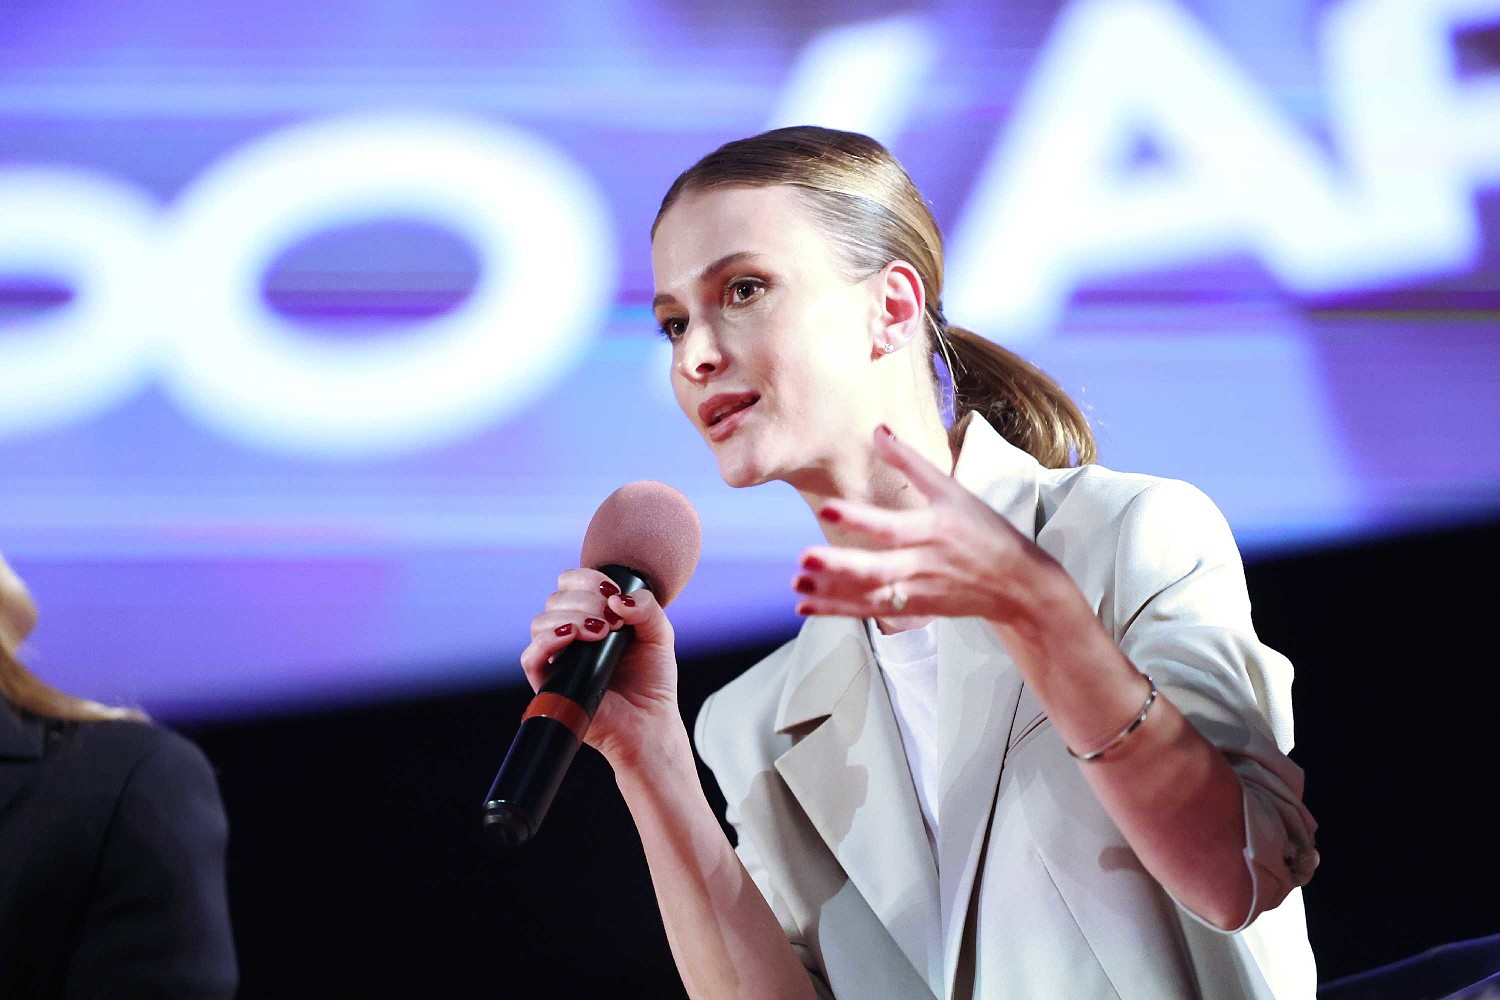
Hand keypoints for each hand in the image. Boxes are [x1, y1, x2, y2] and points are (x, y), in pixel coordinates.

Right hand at [519, 569, 680, 772]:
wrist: (649, 723)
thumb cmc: (652, 681)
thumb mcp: (659, 634)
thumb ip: (646, 607)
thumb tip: (615, 599)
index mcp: (590, 617)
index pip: (570, 583)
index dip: (588, 580)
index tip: (612, 594)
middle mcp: (569, 634)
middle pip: (556, 599)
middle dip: (586, 602)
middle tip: (613, 622)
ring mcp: (557, 659)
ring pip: (541, 623)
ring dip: (571, 618)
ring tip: (601, 633)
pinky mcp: (549, 684)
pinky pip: (530, 657)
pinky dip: (546, 642)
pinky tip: (571, 637)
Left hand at [791, 426, 1068, 628]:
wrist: (1017, 584)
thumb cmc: (984, 529)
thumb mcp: (952, 490)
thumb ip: (910, 462)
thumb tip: (877, 428)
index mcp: (935, 529)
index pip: (893, 526)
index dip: (860, 517)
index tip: (829, 506)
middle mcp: (925, 564)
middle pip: (878, 569)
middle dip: (840, 566)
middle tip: (803, 558)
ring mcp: (918, 591)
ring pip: (870, 597)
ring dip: (832, 594)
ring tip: (796, 586)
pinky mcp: (914, 610)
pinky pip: (871, 612)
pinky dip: (839, 611)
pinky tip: (806, 606)